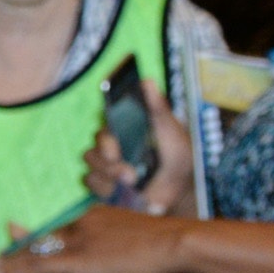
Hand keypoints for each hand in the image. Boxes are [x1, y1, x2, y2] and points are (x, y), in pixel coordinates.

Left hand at [0, 203, 192, 272]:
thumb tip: (128, 258)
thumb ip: (129, 245)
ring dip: (14, 262)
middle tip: (0, 254)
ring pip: (38, 250)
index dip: (43, 237)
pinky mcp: (79, 259)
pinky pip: (40, 265)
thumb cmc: (170, 244)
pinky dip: (18, 270)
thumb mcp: (144, 239)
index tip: (26, 237)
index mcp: (100, 215)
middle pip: (47, 236)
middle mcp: (85, 222)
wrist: (177, 242)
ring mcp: (80, 240)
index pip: (65, 227)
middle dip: (22, 247)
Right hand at [82, 78, 194, 216]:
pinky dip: (109, 190)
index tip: (116, 147)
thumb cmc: (177, 154)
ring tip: (133, 182)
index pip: (103, 128)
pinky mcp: (105, 189)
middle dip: (109, 162)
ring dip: (111, 176)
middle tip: (129, 172)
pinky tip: (126, 191)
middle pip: (92, 152)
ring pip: (91, 171)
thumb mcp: (170, 129)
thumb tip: (146, 80)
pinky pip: (93, 187)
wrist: (182, 187)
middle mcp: (110, 148)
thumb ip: (157, 107)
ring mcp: (106, 169)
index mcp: (123, 130)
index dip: (105, 138)